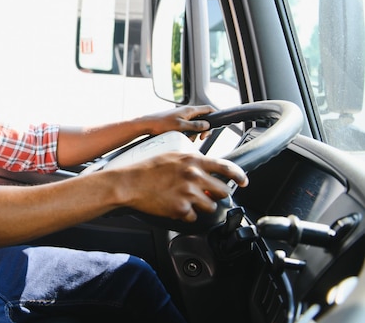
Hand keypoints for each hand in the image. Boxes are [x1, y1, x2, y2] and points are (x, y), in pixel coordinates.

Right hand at [114, 151, 246, 221]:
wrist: (129, 183)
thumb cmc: (146, 169)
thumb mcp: (172, 157)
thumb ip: (191, 163)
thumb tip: (205, 172)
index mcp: (193, 161)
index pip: (226, 167)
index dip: (239, 176)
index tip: (243, 182)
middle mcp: (194, 176)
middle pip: (222, 191)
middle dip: (216, 194)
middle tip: (206, 194)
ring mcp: (189, 193)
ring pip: (210, 206)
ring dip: (202, 206)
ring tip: (186, 200)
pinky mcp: (181, 208)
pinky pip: (193, 216)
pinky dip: (186, 214)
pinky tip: (174, 206)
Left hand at [137, 105, 215, 140]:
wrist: (146, 125)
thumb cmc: (161, 124)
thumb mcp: (181, 126)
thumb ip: (196, 126)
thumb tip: (207, 125)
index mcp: (189, 110)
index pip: (208, 109)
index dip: (215, 116)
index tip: (218, 124)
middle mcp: (186, 112)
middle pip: (203, 119)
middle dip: (204, 129)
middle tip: (200, 137)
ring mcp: (181, 117)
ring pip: (195, 126)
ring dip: (194, 133)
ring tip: (188, 138)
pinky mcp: (177, 122)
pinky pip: (187, 128)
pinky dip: (187, 134)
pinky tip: (183, 138)